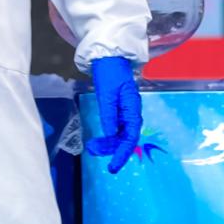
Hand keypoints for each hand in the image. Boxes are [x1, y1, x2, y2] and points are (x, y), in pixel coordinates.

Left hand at [85, 55, 142, 173]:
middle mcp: (131, 112)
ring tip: (91, 147)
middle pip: (125, 138)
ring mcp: (125, 112)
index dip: (122, 153)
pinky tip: (99, 140)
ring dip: (107, 144)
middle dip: (111, 149)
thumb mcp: (107, 93)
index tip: (113, 166)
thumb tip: (110, 134)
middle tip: (93, 152)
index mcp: (132, 108)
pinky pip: (115, 128)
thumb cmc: (109, 72)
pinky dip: (107, 136)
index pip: (130, 137)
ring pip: (119, 135)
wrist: (108, 57)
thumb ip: (109, 114)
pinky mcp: (118, 110)